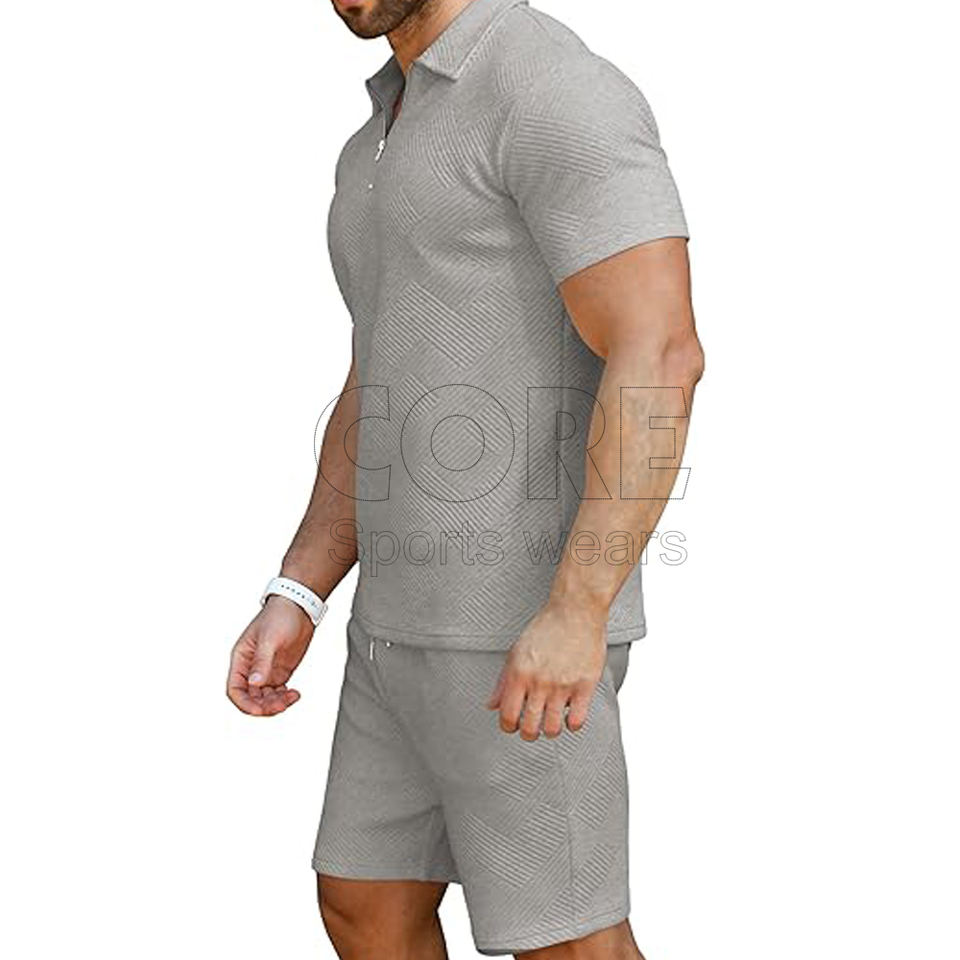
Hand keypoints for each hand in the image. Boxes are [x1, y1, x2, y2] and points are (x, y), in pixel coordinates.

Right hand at [226, 596, 314, 715]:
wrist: (300, 607)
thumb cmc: (279, 615)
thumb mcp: (269, 639)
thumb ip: (262, 662)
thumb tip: (255, 683)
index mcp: (241, 659)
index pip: (235, 690)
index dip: (245, 704)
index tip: (260, 710)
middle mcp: (251, 668)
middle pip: (251, 698)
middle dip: (264, 706)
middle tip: (282, 705)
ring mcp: (266, 670)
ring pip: (265, 698)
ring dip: (276, 703)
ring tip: (292, 697)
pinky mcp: (280, 671)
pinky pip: (278, 693)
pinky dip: (285, 698)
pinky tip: (295, 694)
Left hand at [488, 599, 606, 739]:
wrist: (575, 610)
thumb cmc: (546, 628)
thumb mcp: (516, 652)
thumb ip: (502, 681)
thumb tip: (491, 705)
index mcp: (519, 673)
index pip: (507, 716)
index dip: (509, 727)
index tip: (514, 724)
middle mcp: (539, 681)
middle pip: (529, 728)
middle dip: (529, 733)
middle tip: (533, 727)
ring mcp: (563, 685)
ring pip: (553, 729)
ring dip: (551, 730)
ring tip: (552, 721)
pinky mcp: (585, 686)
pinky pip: (577, 721)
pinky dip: (572, 724)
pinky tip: (571, 714)